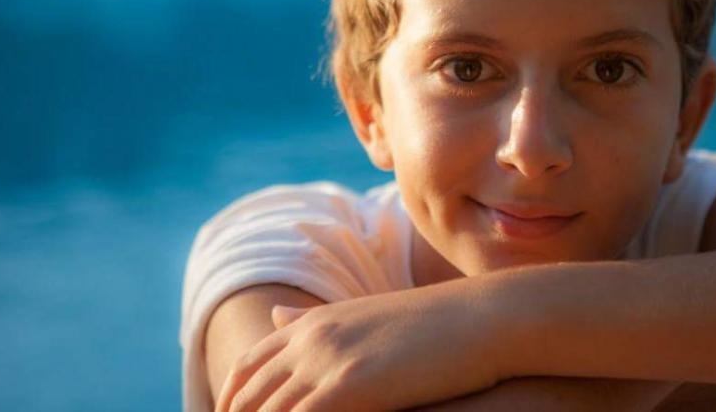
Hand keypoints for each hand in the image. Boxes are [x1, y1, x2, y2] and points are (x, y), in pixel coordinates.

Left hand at [214, 283, 504, 411]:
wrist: (483, 317)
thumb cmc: (437, 324)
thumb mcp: (367, 316)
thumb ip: (317, 323)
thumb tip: (275, 314)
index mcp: (313, 323)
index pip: (249, 367)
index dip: (232, 401)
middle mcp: (310, 338)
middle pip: (247, 396)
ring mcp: (326, 361)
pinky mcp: (347, 388)